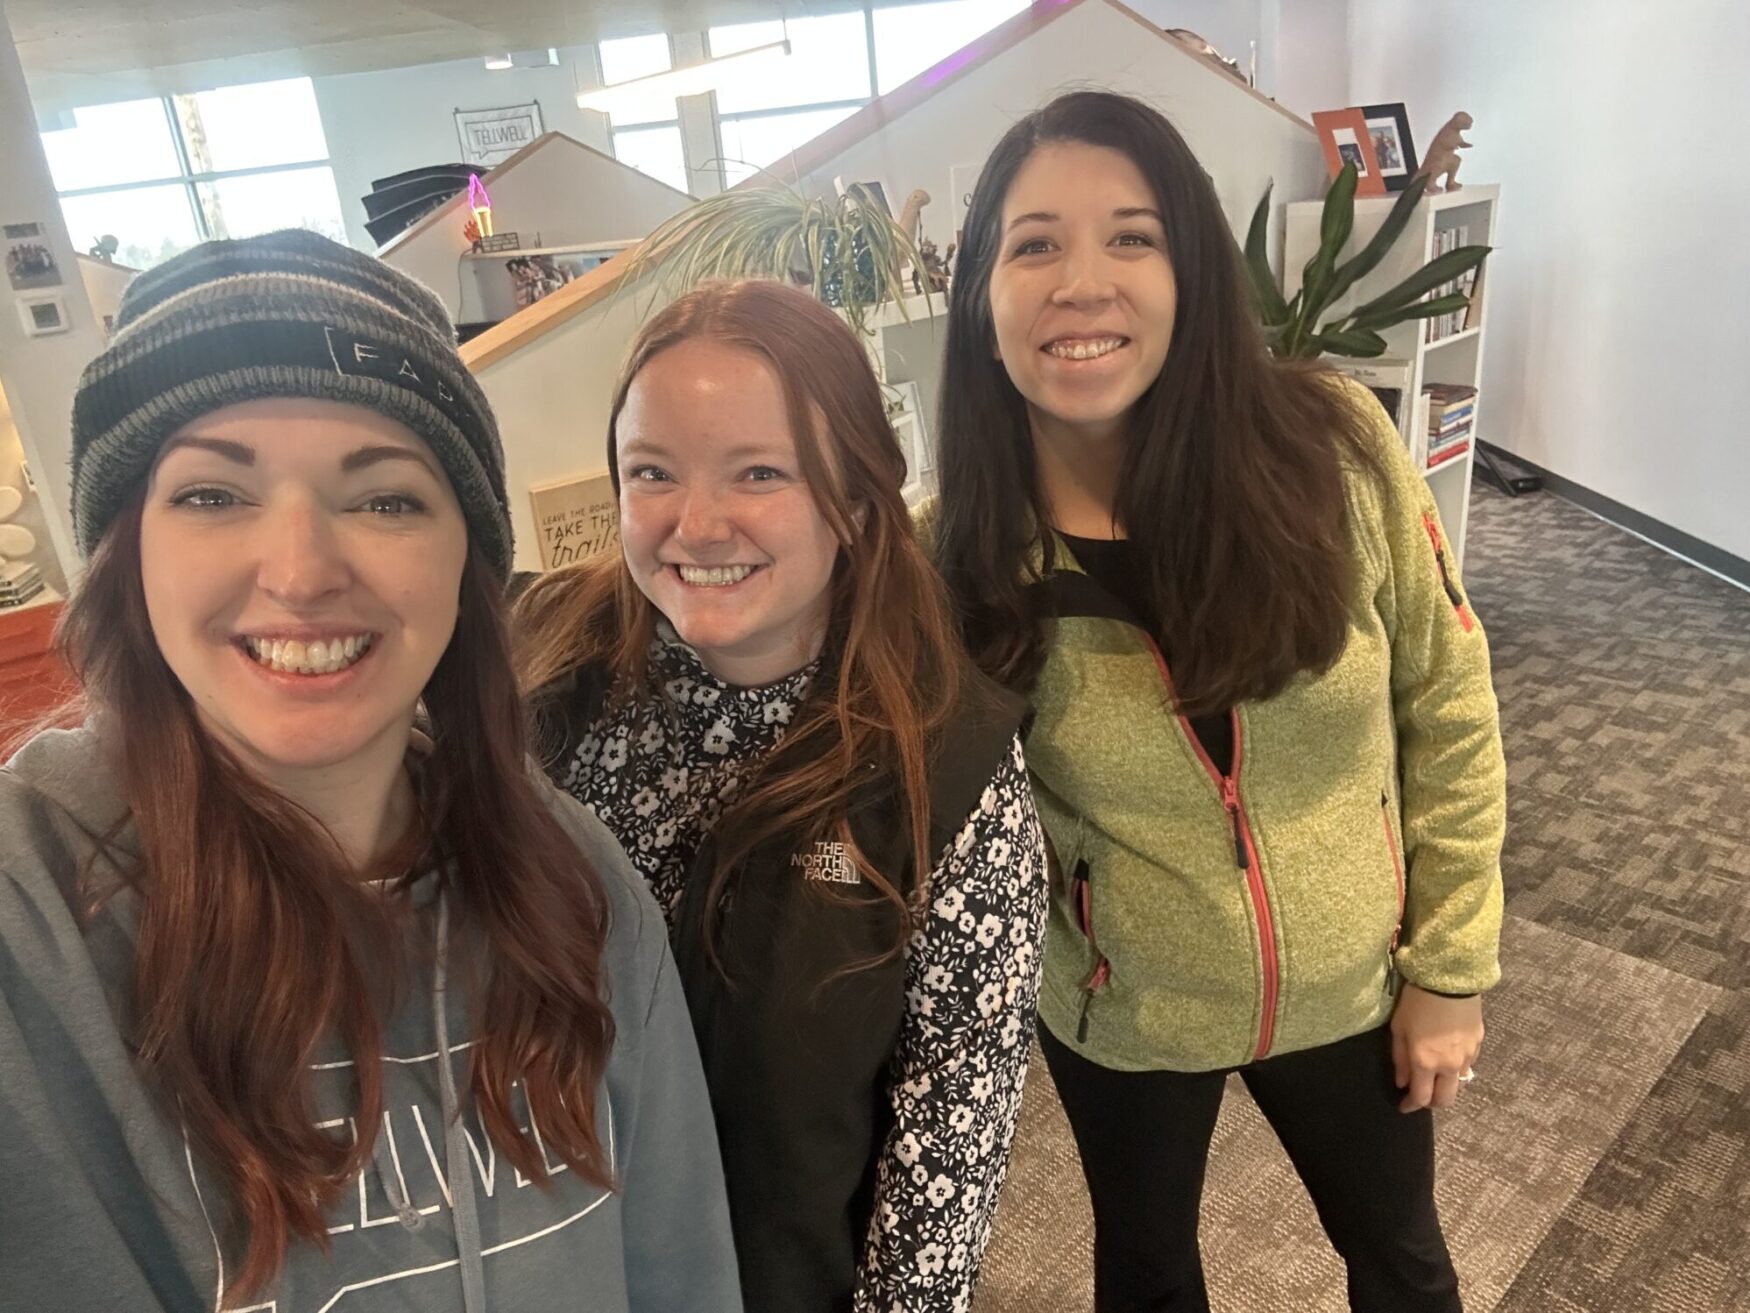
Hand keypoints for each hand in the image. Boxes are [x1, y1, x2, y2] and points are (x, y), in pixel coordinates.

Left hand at [1389, 984, 1482, 1112]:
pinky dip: (1455, 1067)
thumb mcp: (1399, 1029)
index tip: (1403, 1106)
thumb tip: (1401, 1082)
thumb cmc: (1417, 1002)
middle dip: (1432, 1103)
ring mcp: (1467, 1056)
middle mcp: (1449, 1065)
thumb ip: (1400, 1059)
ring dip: (1445, 1084)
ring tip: (1433, 1074)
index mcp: (1426, 1063)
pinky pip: (1467, 1064)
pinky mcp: (1478, 1044)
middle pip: (1445, 1100)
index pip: (1421, 1098)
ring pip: (1458, 1083)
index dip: (1411, 1106)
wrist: (1450, 980)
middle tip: (1421, 1096)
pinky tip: (1447, 1055)